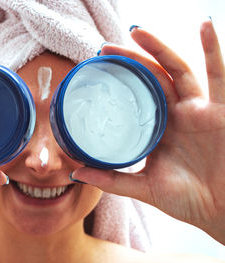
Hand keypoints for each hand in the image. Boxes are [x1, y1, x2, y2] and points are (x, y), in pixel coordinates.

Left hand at [72, 20, 224, 243]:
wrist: (223, 213)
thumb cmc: (188, 201)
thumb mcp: (145, 188)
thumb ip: (112, 180)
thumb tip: (74, 173)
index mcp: (157, 129)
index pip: (134, 98)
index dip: (116, 84)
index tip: (93, 72)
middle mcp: (175, 115)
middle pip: (150, 79)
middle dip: (129, 61)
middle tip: (103, 49)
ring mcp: (198, 110)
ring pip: (177, 70)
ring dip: (159, 49)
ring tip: (137, 31)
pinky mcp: (221, 111)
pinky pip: (218, 76)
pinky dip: (213, 50)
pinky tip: (205, 26)